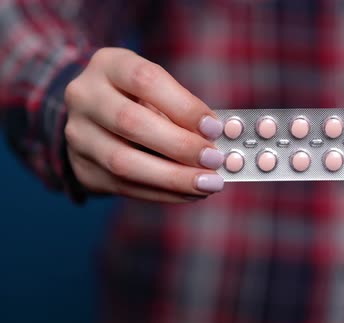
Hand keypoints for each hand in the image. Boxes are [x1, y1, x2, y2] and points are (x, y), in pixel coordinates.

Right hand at [64, 47, 224, 202]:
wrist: (94, 118)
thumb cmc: (140, 99)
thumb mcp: (158, 90)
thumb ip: (185, 109)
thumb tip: (222, 136)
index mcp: (109, 65)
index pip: (145, 80)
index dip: (183, 106)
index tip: (214, 128)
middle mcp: (85, 96)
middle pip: (130, 122)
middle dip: (180, 145)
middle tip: (214, 160)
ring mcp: (78, 135)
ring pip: (123, 162)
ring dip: (173, 177)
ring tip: (208, 184)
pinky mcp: (83, 169)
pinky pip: (125, 186)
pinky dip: (164, 193)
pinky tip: (191, 193)